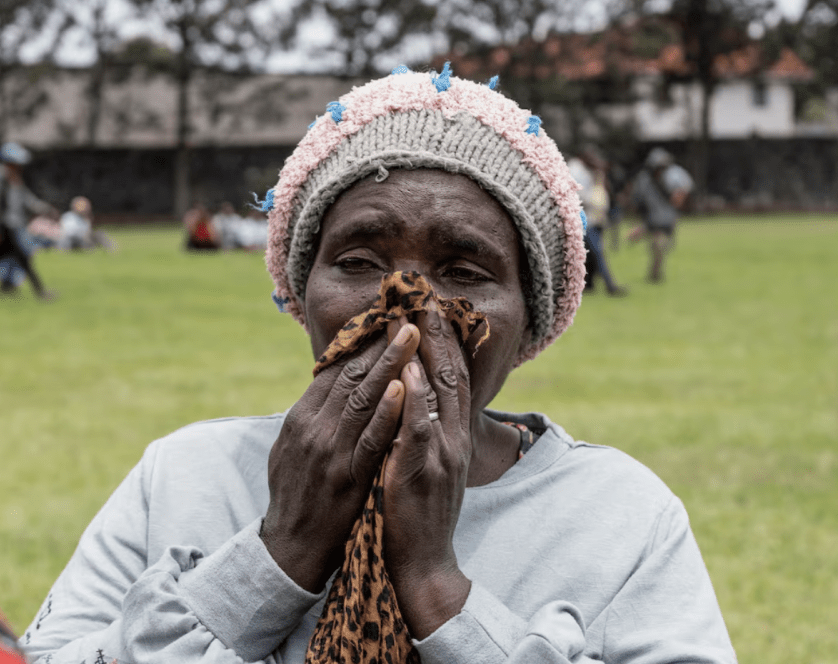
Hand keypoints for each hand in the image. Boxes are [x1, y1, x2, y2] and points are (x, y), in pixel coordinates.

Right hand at [260, 324, 420, 591]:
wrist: (290, 547)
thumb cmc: (294, 497)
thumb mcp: (290, 449)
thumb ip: (310, 418)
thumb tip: (327, 388)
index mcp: (301, 418)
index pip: (335, 371)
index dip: (361, 343)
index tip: (384, 320)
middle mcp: (313, 428)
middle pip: (351, 375)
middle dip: (380, 342)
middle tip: (406, 314)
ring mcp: (331, 451)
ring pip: (363, 397)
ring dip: (390, 363)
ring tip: (411, 335)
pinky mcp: (349, 476)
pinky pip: (371, 438)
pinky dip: (387, 411)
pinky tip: (402, 389)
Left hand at [383, 302, 472, 636]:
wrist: (424, 563)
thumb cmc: (418, 514)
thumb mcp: (426, 465)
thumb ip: (422, 432)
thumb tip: (409, 398)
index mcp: (452, 437)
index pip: (452, 379)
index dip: (444, 342)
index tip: (431, 309)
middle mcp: (453, 439)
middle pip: (450, 376)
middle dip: (439, 335)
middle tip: (425, 297)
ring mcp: (440, 455)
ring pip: (439, 395)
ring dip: (428, 354)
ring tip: (416, 318)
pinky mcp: (421, 472)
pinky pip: (419, 429)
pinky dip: (414, 399)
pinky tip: (406, 372)